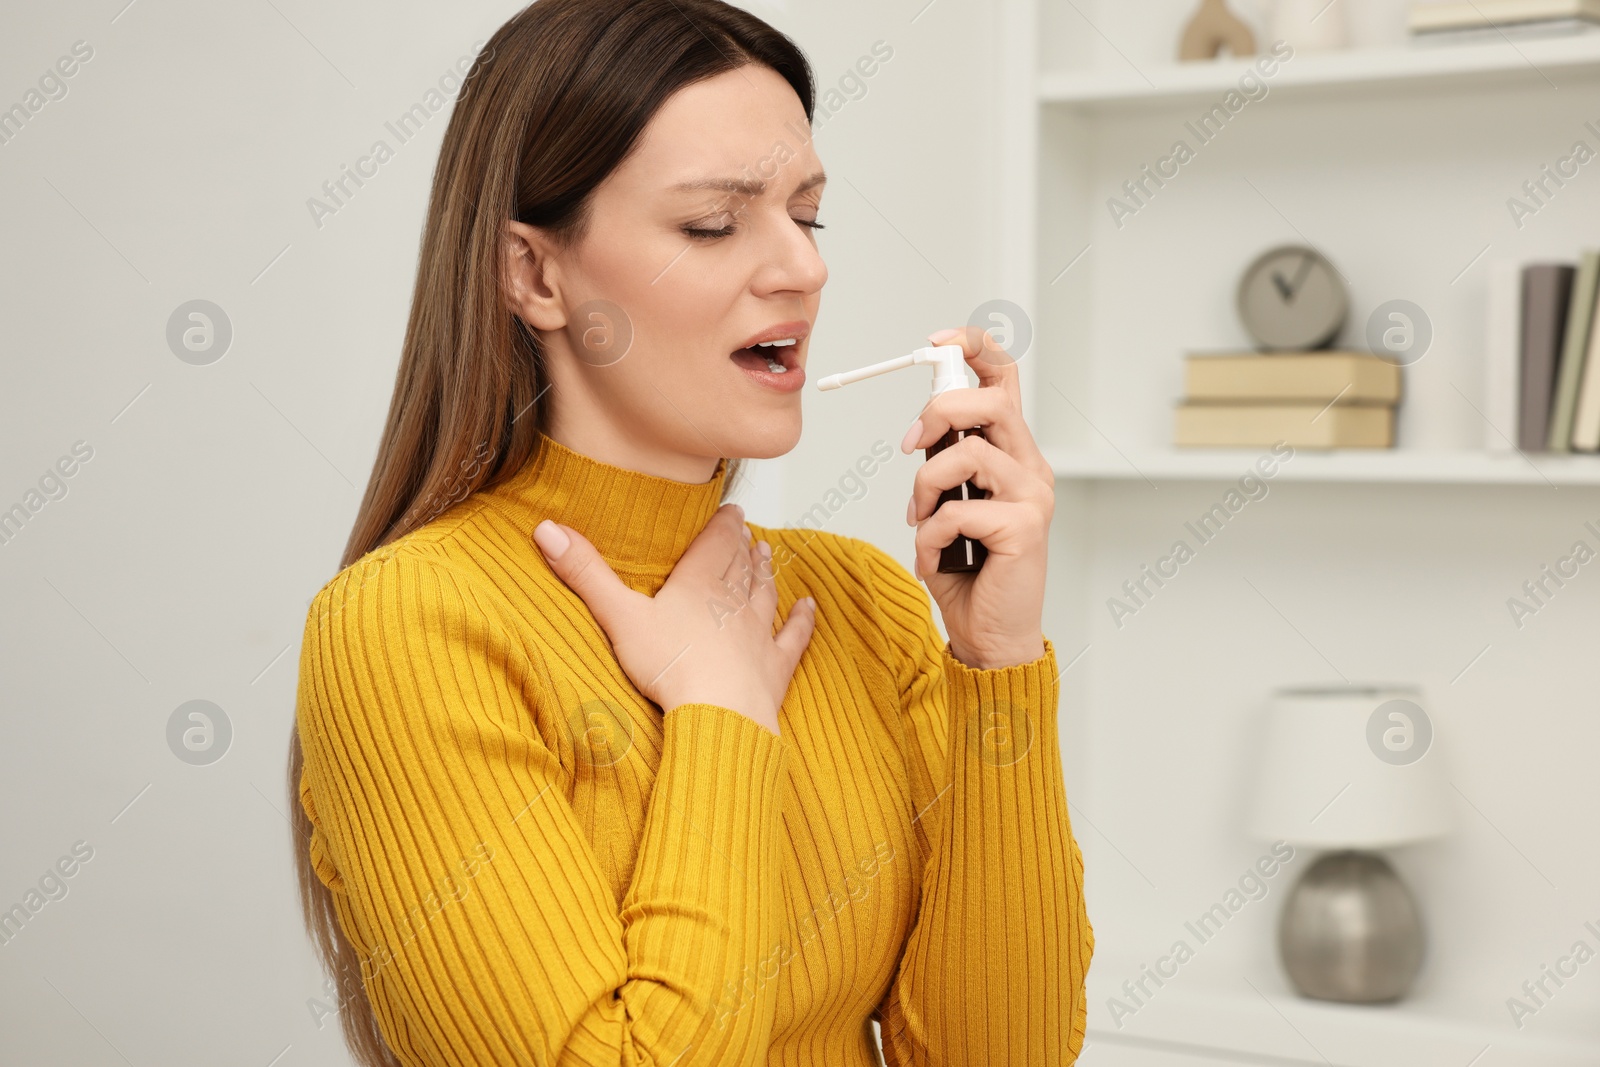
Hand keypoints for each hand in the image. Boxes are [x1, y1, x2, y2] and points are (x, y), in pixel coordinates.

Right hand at [532, 503, 815, 734]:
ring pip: (764, 594)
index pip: (715, 545)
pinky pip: (792, 637)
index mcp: (698, 585)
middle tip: (748, 530)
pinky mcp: (774, 667)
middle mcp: (732, 603)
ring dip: (766, 573)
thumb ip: (585, 573)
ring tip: (768, 555)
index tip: (732, 509)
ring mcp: (757, 634)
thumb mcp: (619, 616)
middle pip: (741, 566)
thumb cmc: (670, 667)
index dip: (723, 525)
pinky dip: (801, 620)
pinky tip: (809, 607)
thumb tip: (546, 527)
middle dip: (743, 546)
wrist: (719, 713)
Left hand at [902, 326, 1053, 669]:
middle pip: (990, 400)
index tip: (935, 342)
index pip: (1006, 378)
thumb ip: (944, 464)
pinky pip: (956, 511)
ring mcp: (1032, 497)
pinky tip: (932, 558)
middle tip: (910, 444)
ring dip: (925, 485)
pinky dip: (927, 535)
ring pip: (968, 454)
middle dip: (938, 412)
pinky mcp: (1024, 529)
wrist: (988, 633)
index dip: (974, 347)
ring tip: (919, 519)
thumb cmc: (966, 571)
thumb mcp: (946, 504)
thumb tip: (922, 427)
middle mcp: (1030, 468)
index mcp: (1013, 454)